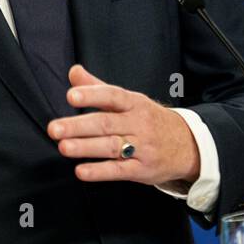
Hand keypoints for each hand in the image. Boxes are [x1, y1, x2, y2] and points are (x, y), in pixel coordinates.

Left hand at [47, 64, 200, 186]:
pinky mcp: (142, 170)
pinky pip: (119, 170)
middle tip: (54, 128)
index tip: (71, 96)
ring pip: (111, 147)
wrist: (189, 145)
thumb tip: (73, 71)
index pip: (112, 96)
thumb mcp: (130, 100)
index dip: (92, 95)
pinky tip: (81, 171)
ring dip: (86, 147)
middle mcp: (139, 124)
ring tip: (63, 147)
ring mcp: (142, 148)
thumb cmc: (150, 120)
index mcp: (134, 103)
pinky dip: (100, 172)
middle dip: (79, 126)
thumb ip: (98, 87)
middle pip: (106, 124)